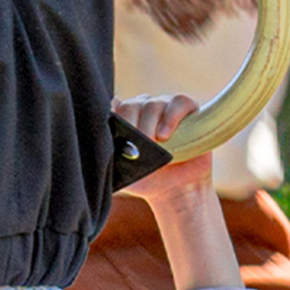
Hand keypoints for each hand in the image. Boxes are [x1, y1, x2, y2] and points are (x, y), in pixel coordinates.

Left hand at [117, 89, 215, 214]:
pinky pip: (178, 102)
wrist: (176, 188)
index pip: (110, 105)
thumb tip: (102, 146)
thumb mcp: (123, 170)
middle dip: (129, 124)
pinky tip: (165, 134)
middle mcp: (141, 109)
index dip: (106, 111)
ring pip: (151, 104)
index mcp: (122, 120)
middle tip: (134, 143)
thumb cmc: (147, 178)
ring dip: (149, 124)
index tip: (107, 126)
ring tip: (153, 142)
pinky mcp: (187, 108)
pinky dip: (171, 117)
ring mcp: (163, 106)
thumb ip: (109, 156)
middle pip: (130, 106)